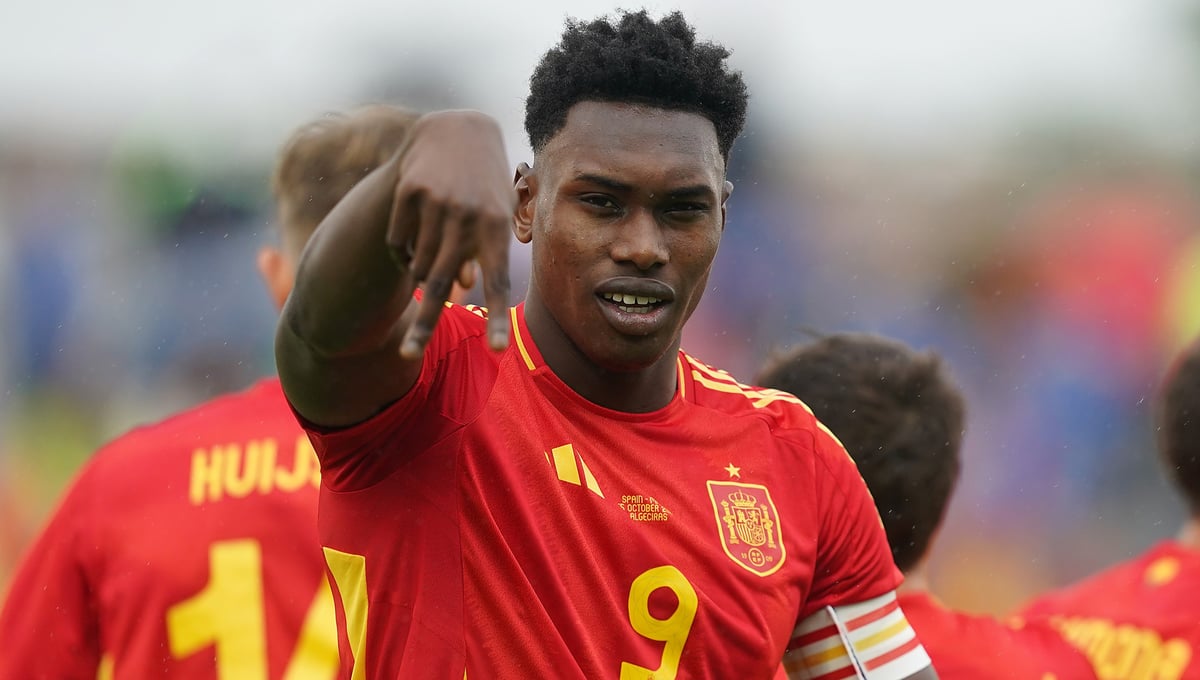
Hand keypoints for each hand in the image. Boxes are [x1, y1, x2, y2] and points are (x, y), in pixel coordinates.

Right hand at [386, 111, 514, 358]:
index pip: (498, 281)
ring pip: (418, 264)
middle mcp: (466, 217)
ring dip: (421, 272)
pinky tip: (414, 229)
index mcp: (496, 226)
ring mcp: (435, 204)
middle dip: (424, 325)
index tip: (497, 350)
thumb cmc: (482, 185)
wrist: (456, 130)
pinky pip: (398, 242)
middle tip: (409, 354)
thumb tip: (460, 288)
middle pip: (442, 284)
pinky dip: (403, 250)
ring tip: (432, 249)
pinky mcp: (408, 193)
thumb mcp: (494, 215)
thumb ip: (483, 254)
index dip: (498, 317)